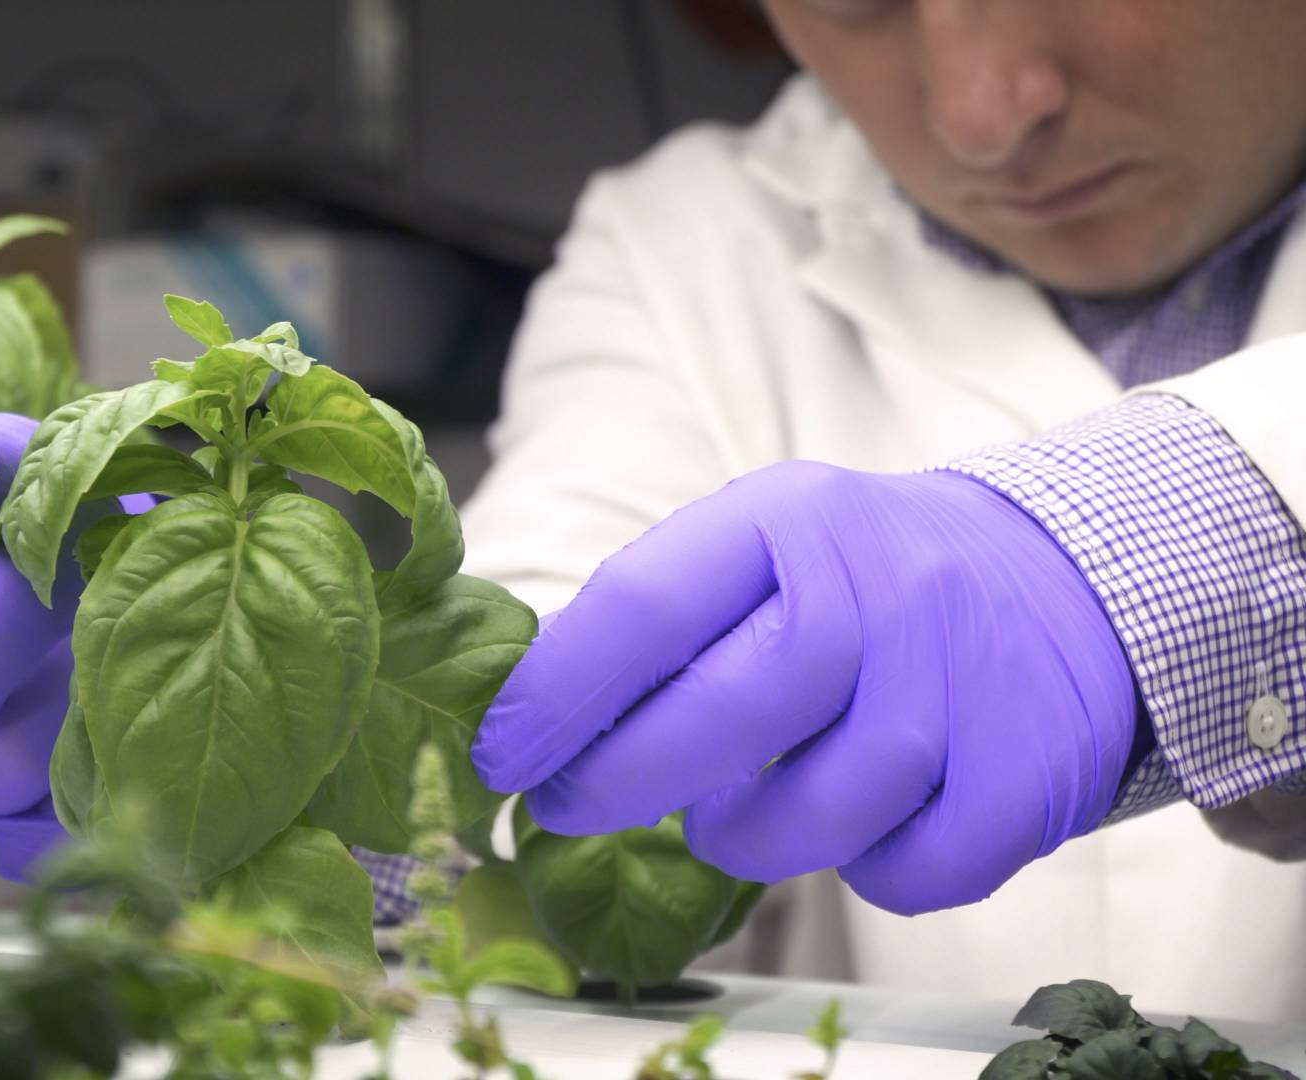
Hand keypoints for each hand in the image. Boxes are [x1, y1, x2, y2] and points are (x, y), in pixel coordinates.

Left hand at [470, 461, 1142, 914]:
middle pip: (725, 713)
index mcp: (791, 519)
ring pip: (809, 817)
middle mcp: (882, 591)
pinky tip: (854, 822)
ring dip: (742, 836)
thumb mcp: (765, 548)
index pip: (645, 605)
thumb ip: (662, 618)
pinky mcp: (1025, 779)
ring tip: (729, 812)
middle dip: (619, 779)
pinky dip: (859, 870)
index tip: (499, 755)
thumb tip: (532, 717)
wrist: (1066, 583)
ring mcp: (962, 689)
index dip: (555, 695)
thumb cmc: (865, 581)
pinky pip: (900, 874)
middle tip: (566, 807)